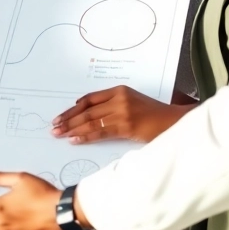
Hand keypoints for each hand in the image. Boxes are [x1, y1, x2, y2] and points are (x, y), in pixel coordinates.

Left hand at [51, 86, 193, 143]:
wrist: (174, 121)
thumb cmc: (154, 115)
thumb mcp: (132, 103)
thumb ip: (113, 105)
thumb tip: (89, 116)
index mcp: (119, 90)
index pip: (89, 98)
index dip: (73, 108)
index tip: (61, 116)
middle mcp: (119, 98)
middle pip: (87, 109)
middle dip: (68, 119)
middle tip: (54, 127)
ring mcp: (122, 112)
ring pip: (90, 120)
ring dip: (72, 128)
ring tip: (59, 134)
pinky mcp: (126, 126)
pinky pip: (100, 131)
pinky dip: (85, 135)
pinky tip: (75, 139)